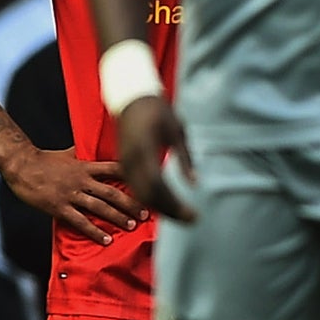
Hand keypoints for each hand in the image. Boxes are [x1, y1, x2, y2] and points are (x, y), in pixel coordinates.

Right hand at [1, 145, 144, 244]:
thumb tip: (96, 145)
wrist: (20, 165)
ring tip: (132, 226)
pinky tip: (105, 239)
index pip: (115, 169)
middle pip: (112, 192)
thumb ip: (85, 153)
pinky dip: (94, 231)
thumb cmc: (44, 159)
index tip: (148, 183)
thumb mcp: (69, 152)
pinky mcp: (59, 207)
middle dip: (131, 204)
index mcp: (86, 166)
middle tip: (146, 213)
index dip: (133, 177)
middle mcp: (82, 180)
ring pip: (100, 208)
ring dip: (118, 218)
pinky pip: (80, 221)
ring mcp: (71, 194)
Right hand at [115, 97, 194, 220]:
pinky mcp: (124, 164)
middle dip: (170, 211)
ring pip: (140, 194)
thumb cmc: (159, 112)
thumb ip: (185, 159)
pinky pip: (135, 188)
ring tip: (181, 216)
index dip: (175, 204)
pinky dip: (150, 199)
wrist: (132, 99)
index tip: (193, 215)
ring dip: (160, 208)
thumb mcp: (177, 132)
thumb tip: (195, 184)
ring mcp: (125, 163)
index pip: (159, 187)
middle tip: (191, 220)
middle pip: (148, 195)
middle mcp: (131, 161)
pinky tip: (165, 205)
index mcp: (145, 151)